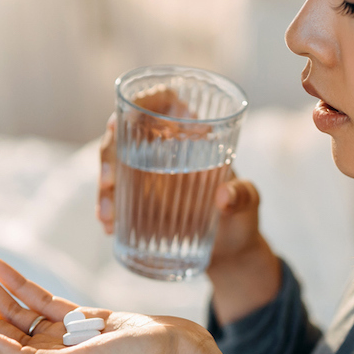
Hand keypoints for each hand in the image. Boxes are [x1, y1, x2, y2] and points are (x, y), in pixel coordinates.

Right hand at [97, 89, 280, 321]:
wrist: (231, 253)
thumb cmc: (243, 217)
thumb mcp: (249, 203)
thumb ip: (243, 196)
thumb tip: (223, 197)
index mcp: (193, 135)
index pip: (164, 101)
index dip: (142, 100)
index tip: (125, 116)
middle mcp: (165, 149)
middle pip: (126, 133)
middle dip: (109, 154)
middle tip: (110, 182)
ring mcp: (148, 175)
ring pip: (114, 165)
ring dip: (104, 187)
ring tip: (108, 216)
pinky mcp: (140, 201)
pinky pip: (115, 197)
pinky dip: (107, 209)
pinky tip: (109, 225)